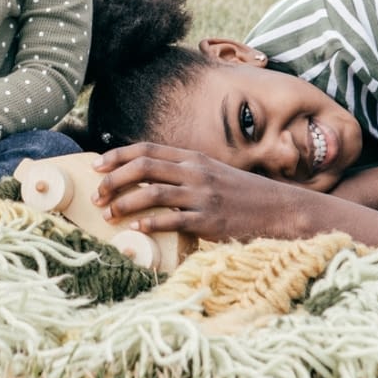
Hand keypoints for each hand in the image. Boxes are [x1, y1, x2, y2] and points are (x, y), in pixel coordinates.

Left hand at [92, 142, 301, 242]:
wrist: (281, 210)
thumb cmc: (243, 194)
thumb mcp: (213, 173)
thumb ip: (184, 172)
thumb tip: (148, 178)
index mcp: (194, 158)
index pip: (147, 149)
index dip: (117, 156)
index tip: (96, 165)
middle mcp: (196, 172)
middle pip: (144, 168)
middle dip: (114, 179)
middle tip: (96, 193)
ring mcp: (203, 196)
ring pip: (153, 193)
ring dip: (125, 203)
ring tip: (108, 214)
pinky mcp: (210, 221)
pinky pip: (173, 221)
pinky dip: (150, 223)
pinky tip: (136, 229)